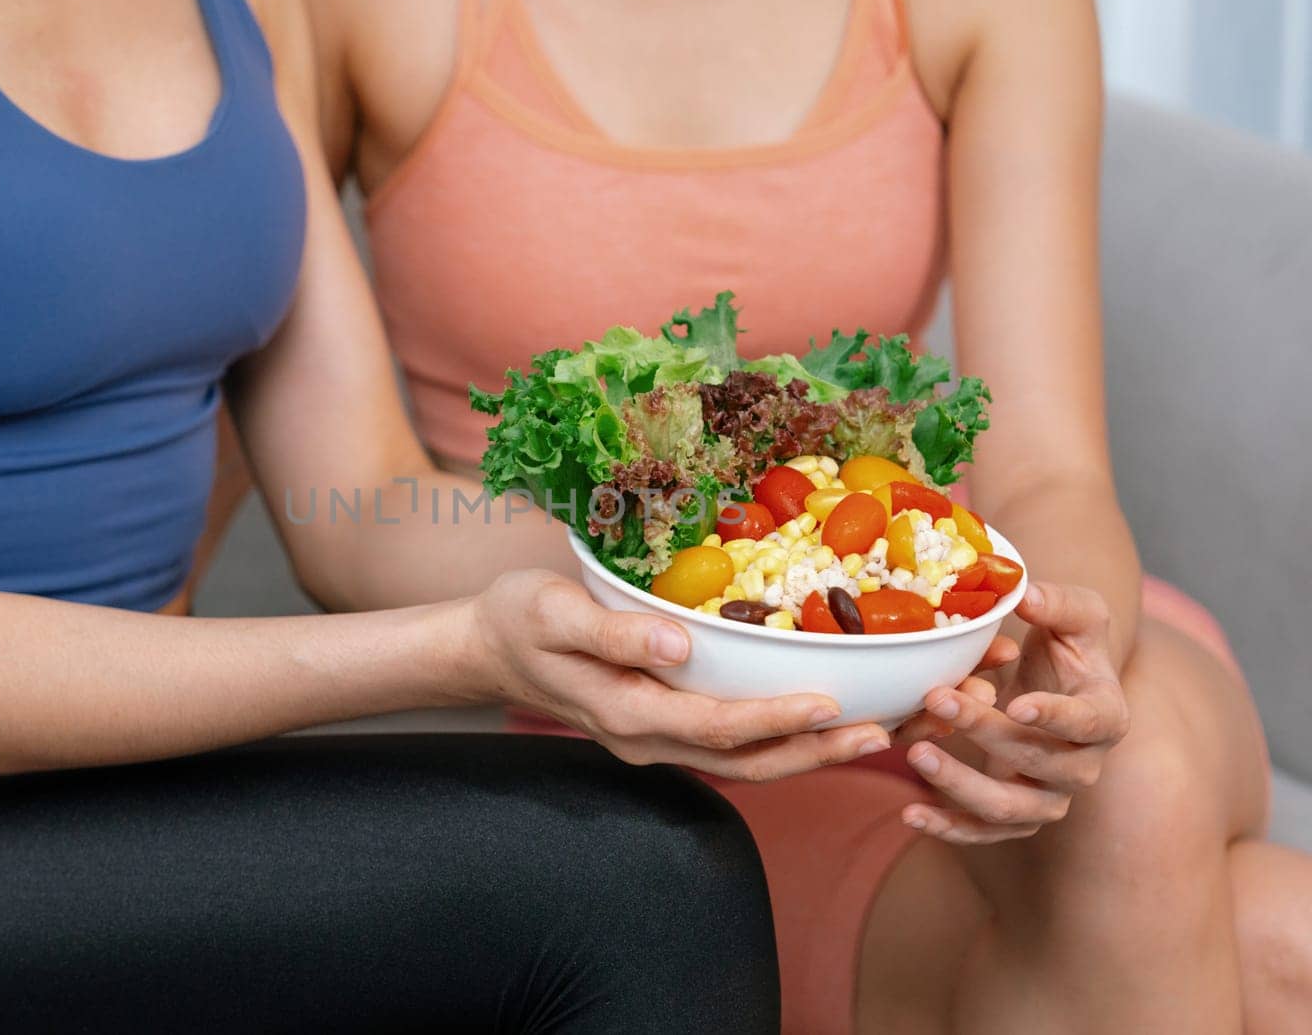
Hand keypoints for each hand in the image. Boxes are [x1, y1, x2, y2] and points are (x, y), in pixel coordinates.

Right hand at [470, 570, 892, 780]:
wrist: (488, 648)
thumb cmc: (518, 619)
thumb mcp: (553, 612)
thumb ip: (613, 632)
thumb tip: (679, 644)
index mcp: (626, 714)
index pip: (715, 727)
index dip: (776, 720)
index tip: (831, 704)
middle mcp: (648, 740)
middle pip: (746, 762)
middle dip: (818, 752)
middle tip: (886, 734)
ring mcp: (657, 740)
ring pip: (745, 762)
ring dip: (811, 752)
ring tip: (874, 733)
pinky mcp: (664, 726)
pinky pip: (733, 744)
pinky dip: (782, 736)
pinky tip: (820, 716)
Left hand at [899, 581, 1130, 843]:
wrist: (1056, 686)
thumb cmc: (1069, 647)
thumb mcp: (1075, 615)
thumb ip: (1058, 603)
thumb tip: (1025, 594)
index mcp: (1106, 715)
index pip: (1088, 722)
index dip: (1056, 717)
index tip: (1019, 704)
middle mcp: (1083, 765)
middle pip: (1038, 760)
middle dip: (985, 730)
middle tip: (937, 696)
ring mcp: (1050, 796)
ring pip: (1010, 806)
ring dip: (962, 784)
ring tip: (916, 752)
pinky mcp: (1016, 815)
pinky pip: (986, 833)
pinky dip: (949, 829)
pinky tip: (911, 814)